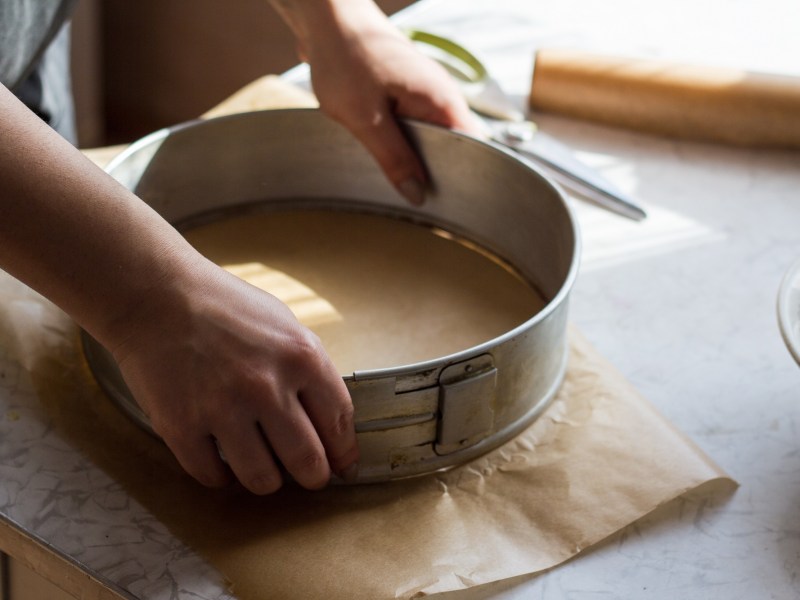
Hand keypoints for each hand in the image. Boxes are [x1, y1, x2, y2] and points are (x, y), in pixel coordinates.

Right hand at [109, 256, 357, 493]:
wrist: (154, 294)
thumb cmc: (222, 305)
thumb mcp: (284, 324)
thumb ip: (308, 370)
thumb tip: (329, 422)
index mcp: (301, 357)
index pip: (340, 423)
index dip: (345, 453)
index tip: (343, 466)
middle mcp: (267, 386)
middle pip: (308, 462)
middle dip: (313, 476)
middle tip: (308, 476)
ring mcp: (223, 409)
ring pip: (263, 480)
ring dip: (267, 479)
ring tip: (262, 466)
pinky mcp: (182, 427)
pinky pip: (213, 476)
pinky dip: (221, 475)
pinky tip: (221, 458)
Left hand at [273, 0, 480, 203]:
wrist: (325, 18)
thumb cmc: (345, 57)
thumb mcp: (366, 118)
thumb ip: (393, 158)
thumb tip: (417, 194)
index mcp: (441, 101)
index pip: (473, 149)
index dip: (463, 178)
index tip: (448, 203)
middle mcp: (440, 96)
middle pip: (452, 148)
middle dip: (433, 172)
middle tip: (412, 197)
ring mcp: (424, 93)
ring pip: (430, 138)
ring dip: (412, 156)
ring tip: (395, 176)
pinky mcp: (406, 92)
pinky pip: (412, 126)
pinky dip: (400, 141)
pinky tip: (383, 152)